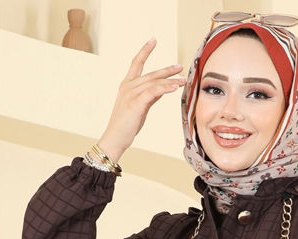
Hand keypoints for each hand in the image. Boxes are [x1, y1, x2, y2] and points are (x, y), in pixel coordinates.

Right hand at [97, 38, 186, 162]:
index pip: (136, 63)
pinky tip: (174, 88)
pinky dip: (165, 88)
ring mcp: (131, 94)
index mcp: (127, 85)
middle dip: (167, 70)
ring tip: (182, 80)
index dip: (145, 51)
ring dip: (170, 80)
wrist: (115, 139)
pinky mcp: (136, 103)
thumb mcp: (140, 107)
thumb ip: (150, 96)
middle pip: (151, 74)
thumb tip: (162, 89)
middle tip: (180, 67)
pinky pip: (153, 92)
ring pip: (154, 82)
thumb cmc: (126, 126)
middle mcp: (128, 86)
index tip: (153, 40)